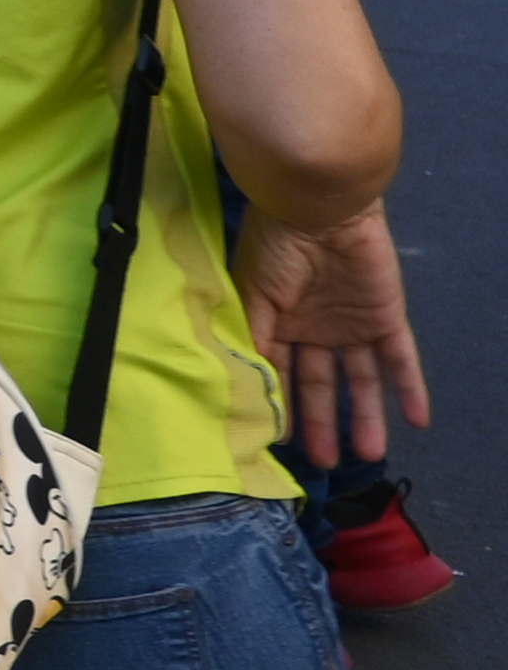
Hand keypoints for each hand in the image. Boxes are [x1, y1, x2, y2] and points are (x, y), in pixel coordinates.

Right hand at [241, 204, 432, 470]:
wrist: (318, 209)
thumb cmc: (276, 248)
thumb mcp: (253, 296)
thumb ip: (258, 341)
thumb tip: (254, 389)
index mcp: (279, 323)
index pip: (283, 374)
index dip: (283, 406)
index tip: (281, 442)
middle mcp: (316, 330)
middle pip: (323, 385)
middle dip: (324, 423)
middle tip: (325, 461)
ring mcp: (352, 326)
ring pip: (362, 380)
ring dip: (367, 416)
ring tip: (368, 453)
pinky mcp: (385, 319)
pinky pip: (401, 359)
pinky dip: (410, 388)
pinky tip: (417, 419)